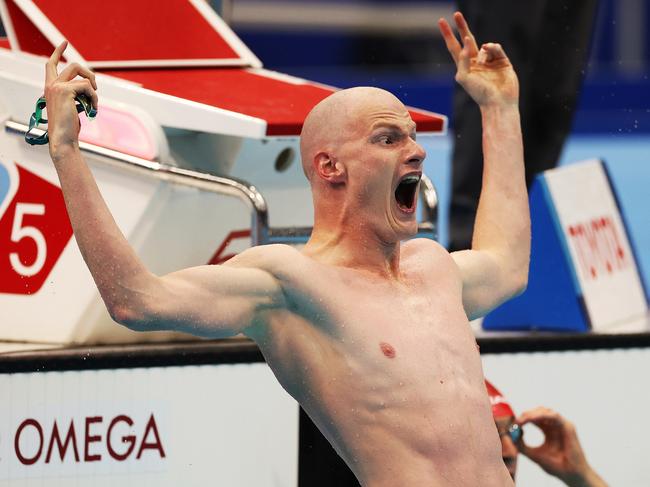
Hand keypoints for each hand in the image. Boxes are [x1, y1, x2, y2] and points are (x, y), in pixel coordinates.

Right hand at [44, 41, 97, 157]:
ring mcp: (56, 86)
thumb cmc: (69, 128)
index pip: (51, 64)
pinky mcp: (65, 90)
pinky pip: (88, 87)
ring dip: (93, 89)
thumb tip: (91, 88)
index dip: (58, 52)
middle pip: (73, 66)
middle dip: (89, 73)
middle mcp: (51, 84)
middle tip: (95, 88)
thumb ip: (75, 95)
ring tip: (93, 105)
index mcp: (50, 87)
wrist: (63, 138)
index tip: (64, 43)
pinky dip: (94, 98)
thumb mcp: (71, 107)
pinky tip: (93, 109)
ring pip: (82, 76)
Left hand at [438, 12, 518, 106]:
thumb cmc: (479, 93)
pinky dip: (493, 48)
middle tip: (457, 14)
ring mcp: (490, 62)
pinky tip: (491, 50)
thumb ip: (463, 59)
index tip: (441, 22)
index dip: (449, 35)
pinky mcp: (503, 62)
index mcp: (465, 67)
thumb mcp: (464, 77)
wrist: (498, 102)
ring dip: (485, 48)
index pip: (455, 47)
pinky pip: (497, 49)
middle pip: (469, 40)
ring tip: (486, 57)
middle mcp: (477, 63)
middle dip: (462, 27)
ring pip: (486, 46)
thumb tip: (467, 42)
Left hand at [517, 407, 607, 486]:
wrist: (570, 474)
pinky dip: (542, 415)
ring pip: (545, 411)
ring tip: (523, 420)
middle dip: (526, 414)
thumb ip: (521, 445)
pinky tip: (532, 419)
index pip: (534, 418)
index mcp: (548, 431)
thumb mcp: (534, 454)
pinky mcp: (568, 426)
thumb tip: (510, 435)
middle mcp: (555, 426)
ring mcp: (562, 425)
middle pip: (538, 412)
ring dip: (532, 414)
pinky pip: (554, 415)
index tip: (514, 424)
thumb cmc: (555, 466)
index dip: (523, 418)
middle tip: (517, 421)